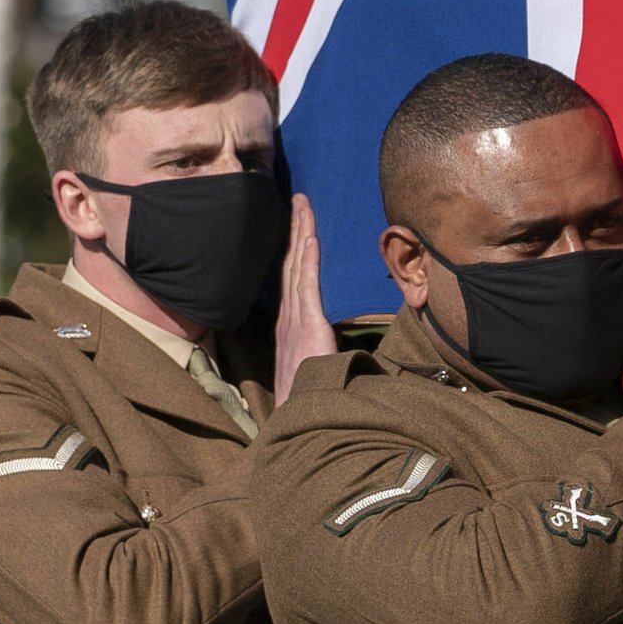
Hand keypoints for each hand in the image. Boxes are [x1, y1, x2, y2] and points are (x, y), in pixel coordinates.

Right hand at [272, 194, 335, 407]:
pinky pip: (306, 287)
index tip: (298, 222)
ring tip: (302, 204)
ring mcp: (295, 323)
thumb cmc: (307, 403)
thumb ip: (320, 353)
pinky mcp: (307, 329)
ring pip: (296, 268)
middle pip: (290, 264)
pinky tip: (309, 237)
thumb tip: (334, 345)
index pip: (292, 279)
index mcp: (290, 328)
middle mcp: (289, 320)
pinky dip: (306, 260)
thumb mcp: (314, 372)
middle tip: (297, 198)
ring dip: (300, 233)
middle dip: (294, 229)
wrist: (298, 425)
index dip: (293, 249)